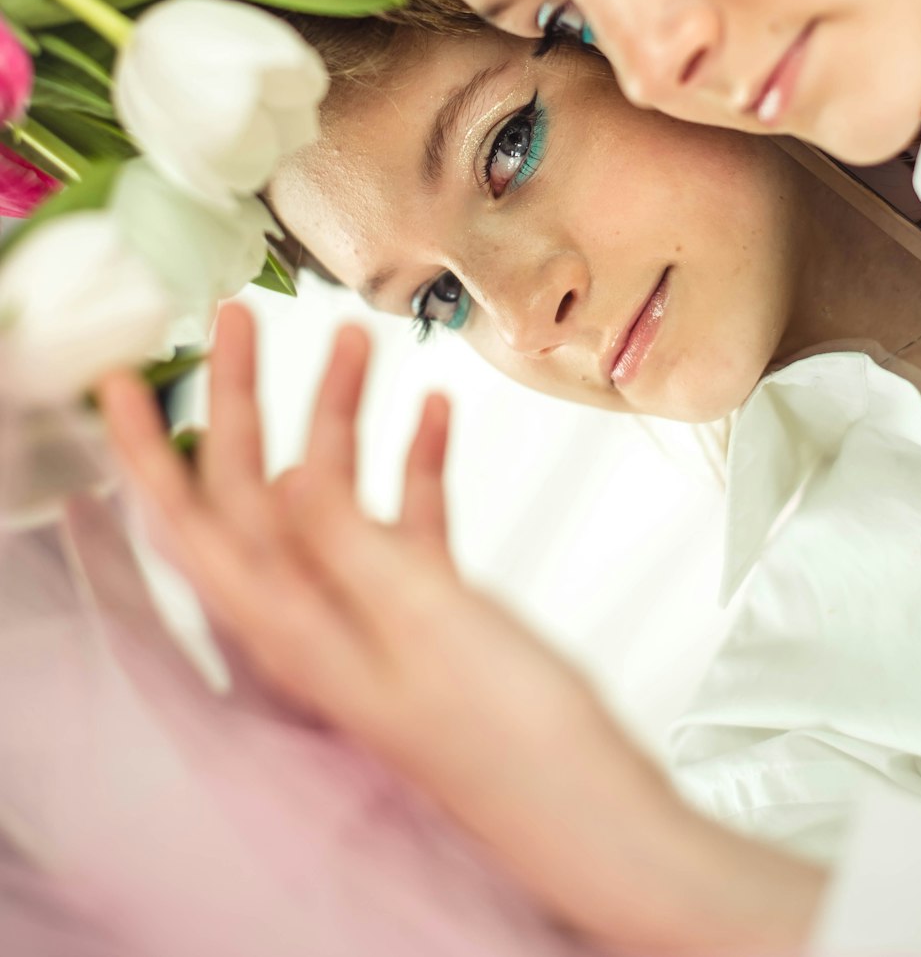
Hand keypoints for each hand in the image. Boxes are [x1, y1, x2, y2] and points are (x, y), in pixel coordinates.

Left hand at [99, 304, 824, 953]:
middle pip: (254, 487)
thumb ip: (340, 540)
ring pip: (331, 492)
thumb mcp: (418, 618)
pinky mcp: (427, 609)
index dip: (146, 449)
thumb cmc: (508, 735)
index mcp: (293, 623)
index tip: (125, 380)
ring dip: (338, 414)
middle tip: (239, 319)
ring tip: (355, 339)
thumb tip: (272, 473)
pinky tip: (434, 412)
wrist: (591, 807)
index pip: (191, 522)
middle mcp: (317, 614)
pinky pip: (401, 516)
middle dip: (239, 399)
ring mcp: (373, 610)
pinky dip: (412, 459)